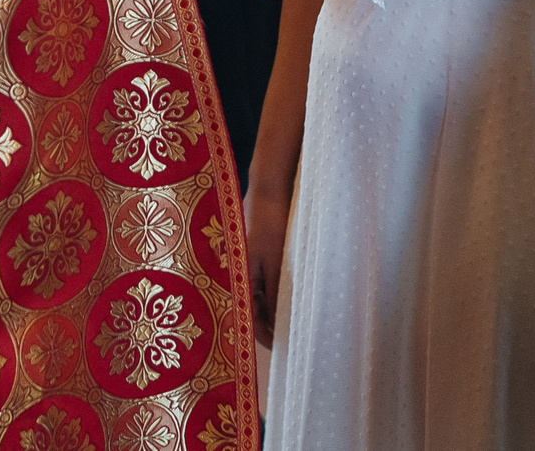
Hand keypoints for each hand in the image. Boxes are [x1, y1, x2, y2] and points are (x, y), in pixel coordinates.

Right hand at [244, 178, 290, 347]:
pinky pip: (265, 278)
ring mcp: (248, 261)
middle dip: (268, 322)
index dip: (262, 333)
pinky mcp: (257, 252)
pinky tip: (291, 293)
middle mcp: (240, 271)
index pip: (247, 315)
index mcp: (239, 275)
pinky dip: (276, 289)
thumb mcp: (276, 263)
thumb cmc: (271, 225)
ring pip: (261, 293)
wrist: (270, 188)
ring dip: (274, 306)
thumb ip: (276, 293)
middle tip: (290, 336)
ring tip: (295, 318)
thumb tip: (278, 324)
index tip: (280, 347)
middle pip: (253, 306)